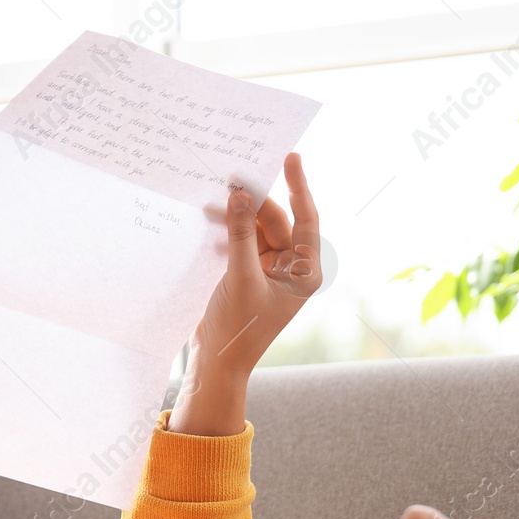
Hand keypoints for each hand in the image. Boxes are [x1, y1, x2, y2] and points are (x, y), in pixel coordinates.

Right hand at [190, 153, 320, 377]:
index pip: (306, 218)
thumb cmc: (238, 328)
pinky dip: (229, 229)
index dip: (298, 186)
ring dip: (238, 214)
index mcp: (305, 272)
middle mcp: (292, 268)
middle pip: (276, 220)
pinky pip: (242, 240)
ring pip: (256, 228)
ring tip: (215, 195)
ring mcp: (270, 270)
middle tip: (230, 177)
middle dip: (255, 200)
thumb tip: (239, 195)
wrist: (217, 361)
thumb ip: (240, 235)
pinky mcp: (248, 272)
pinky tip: (211, 217)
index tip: (291, 157)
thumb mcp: (240, 277)